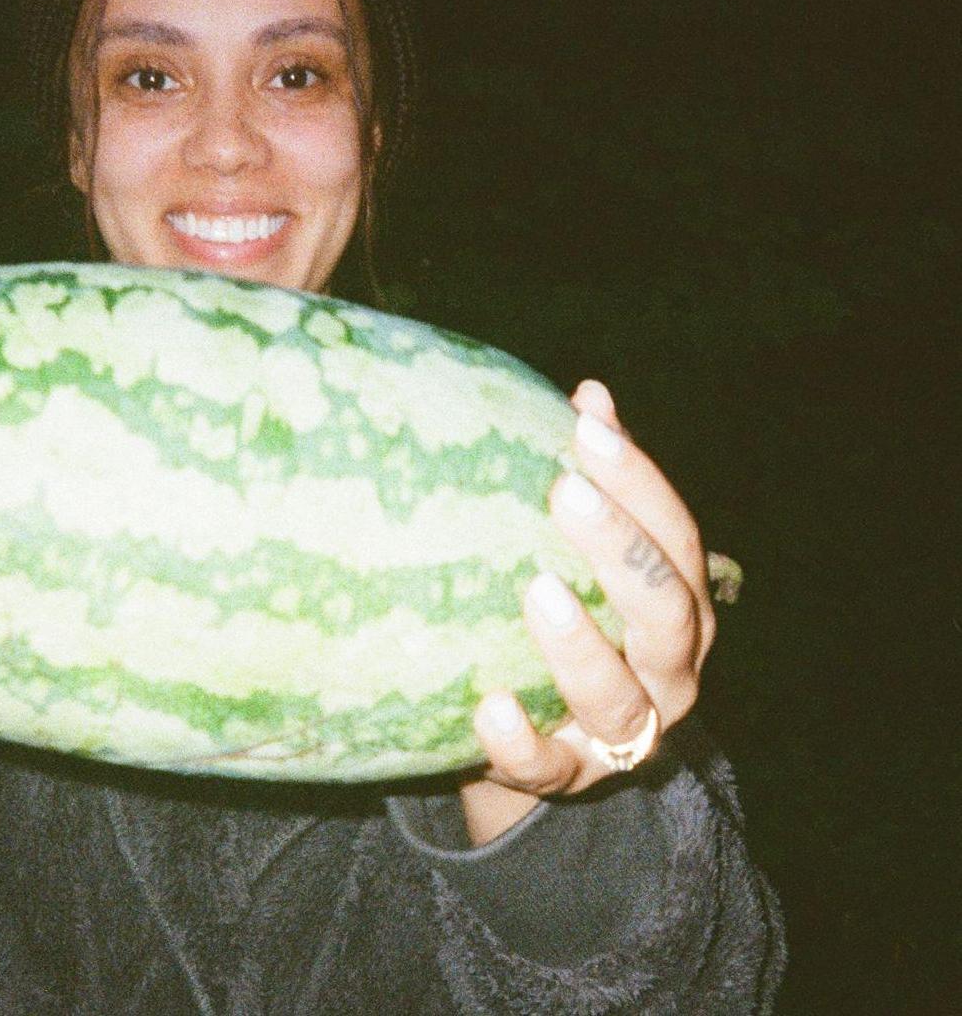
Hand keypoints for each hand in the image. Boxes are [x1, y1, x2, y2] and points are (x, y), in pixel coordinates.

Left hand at [459, 379, 714, 842]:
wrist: (548, 740)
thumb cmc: (575, 618)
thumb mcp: (588, 556)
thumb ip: (596, 482)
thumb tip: (589, 391)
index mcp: (680, 607)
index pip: (674, 536)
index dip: (639, 478)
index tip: (585, 426)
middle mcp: (669, 672)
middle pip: (665, 611)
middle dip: (620, 549)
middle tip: (565, 490)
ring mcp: (623, 734)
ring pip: (618, 699)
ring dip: (581, 646)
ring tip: (538, 589)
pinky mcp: (568, 778)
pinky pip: (549, 769)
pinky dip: (522, 742)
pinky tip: (490, 708)